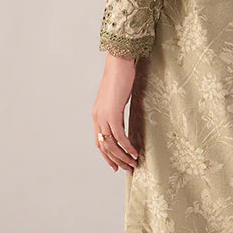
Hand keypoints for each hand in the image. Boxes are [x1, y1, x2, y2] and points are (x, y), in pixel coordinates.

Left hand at [93, 54, 142, 172]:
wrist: (119, 63)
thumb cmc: (121, 77)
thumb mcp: (117, 97)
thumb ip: (117, 109)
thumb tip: (123, 118)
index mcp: (97, 115)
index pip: (99, 142)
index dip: (107, 156)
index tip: (117, 166)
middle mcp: (97, 117)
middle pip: (104, 147)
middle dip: (116, 161)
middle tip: (128, 170)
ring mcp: (103, 116)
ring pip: (111, 144)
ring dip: (122, 157)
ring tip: (134, 164)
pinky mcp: (112, 113)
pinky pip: (119, 136)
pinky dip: (127, 147)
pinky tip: (135, 152)